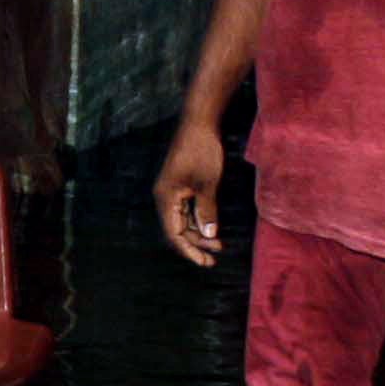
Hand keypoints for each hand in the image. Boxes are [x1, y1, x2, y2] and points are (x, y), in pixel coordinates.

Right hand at [156, 121, 230, 266]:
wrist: (199, 123)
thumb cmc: (202, 150)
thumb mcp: (208, 184)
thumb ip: (207, 211)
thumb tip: (209, 235)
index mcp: (166, 198)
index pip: (174, 234)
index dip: (189, 250)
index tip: (204, 262)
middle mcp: (165, 197)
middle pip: (178, 230)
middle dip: (196, 244)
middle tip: (216, 256)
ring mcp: (172, 191)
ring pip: (183, 221)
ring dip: (200, 233)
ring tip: (219, 244)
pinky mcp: (180, 185)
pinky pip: (187, 210)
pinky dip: (199, 220)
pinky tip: (212, 227)